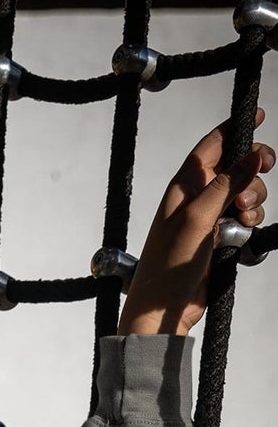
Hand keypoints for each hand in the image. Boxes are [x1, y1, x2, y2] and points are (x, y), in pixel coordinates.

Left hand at [119, 111, 271, 335]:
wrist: (164, 310)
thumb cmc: (168, 265)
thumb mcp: (197, 218)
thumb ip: (226, 184)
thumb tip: (252, 156)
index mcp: (183, 187)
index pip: (211, 146)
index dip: (234, 129)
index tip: (260, 116)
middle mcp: (196, 199)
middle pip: (236, 168)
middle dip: (252, 171)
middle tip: (261, 176)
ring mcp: (209, 219)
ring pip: (245, 194)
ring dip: (253, 201)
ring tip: (244, 219)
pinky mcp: (219, 239)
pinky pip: (244, 220)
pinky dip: (251, 222)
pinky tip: (245, 232)